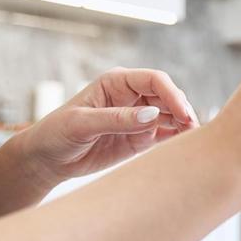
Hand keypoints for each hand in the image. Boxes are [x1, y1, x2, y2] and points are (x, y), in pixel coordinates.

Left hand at [15, 67, 199, 187]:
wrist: (46, 159)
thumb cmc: (56, 134)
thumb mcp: (82, 123)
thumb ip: (117, 119)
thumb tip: (152, 115)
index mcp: (117, 82)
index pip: (155, 80)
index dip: (173, 94)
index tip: (184, 113)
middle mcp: (132, 97)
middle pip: (169, 97)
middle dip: (184, 110)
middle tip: (193, 130)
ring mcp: (139, 118)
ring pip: (172, 116)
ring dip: (185, 125)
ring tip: (194, 141)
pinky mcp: (140, 138)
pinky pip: (166, 135)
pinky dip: (178, 139)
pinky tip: (185, 147)